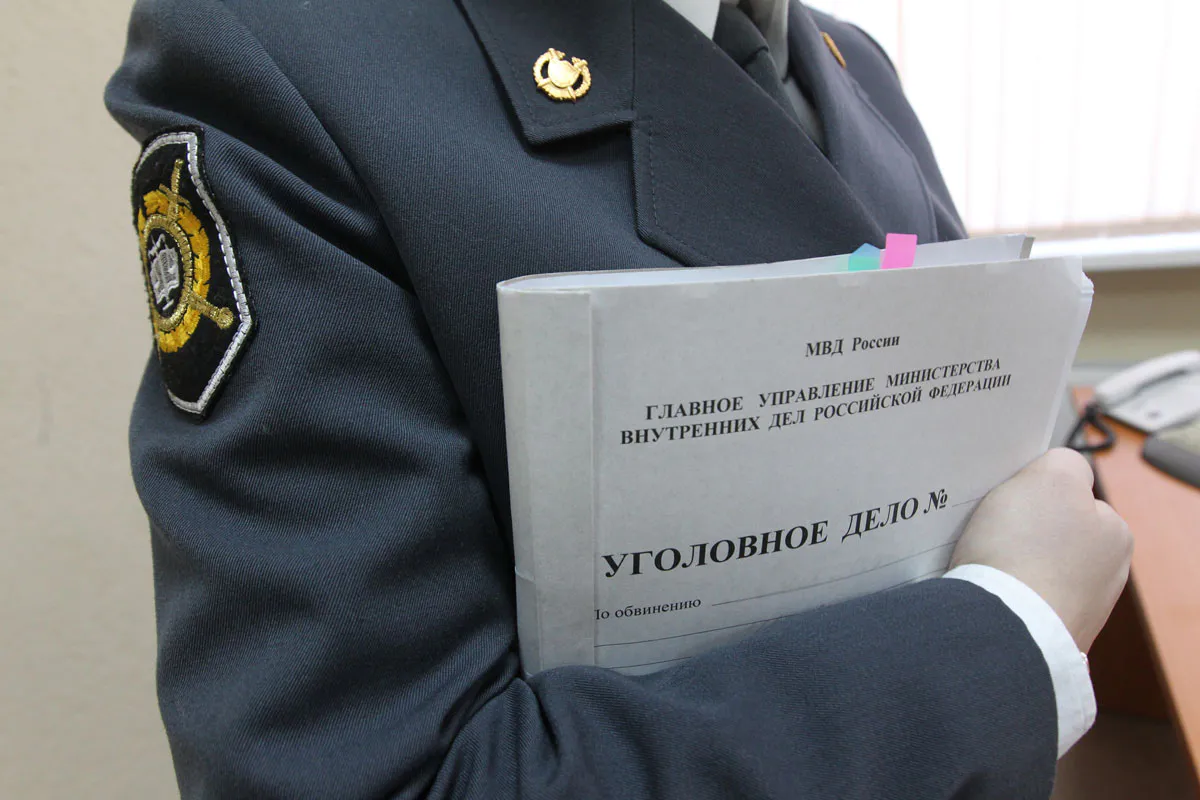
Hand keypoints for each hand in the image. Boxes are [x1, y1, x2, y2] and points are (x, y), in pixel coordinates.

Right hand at [951, 448, 1132, 651]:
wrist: (1002, 626)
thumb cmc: (1026, 549)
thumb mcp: (1051, 477)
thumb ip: (1064, 462)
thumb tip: (1062, 472)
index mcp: (1115, 534)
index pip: (1073, 496)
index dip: (1037, 492)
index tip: (1014, 500)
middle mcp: (1105, 574)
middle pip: (1053, 534)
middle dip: (1027, 531)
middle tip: (996, 530)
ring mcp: (1077, 610)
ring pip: (1035, 567)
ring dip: (1014, 563)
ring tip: (987, 563)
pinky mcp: (1046, 635)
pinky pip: (1019, 599)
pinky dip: (1005, 592)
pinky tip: (990, 590)